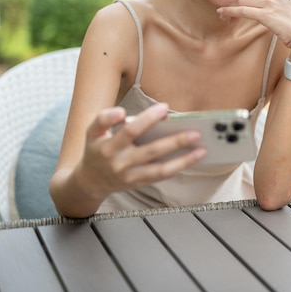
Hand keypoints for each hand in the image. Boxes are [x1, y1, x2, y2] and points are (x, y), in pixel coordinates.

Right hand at [75, 103, 206, 199]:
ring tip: (201, 149)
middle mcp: (121, 162)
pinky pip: (160, 177)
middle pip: (151, 150)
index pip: (130, 130)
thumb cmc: (95, 149)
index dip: (147, 119)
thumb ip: (104, 119)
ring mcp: (131, 176)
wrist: (89, 182)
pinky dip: (177, 168)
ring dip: (183, 159)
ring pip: (160, 169)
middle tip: (196, 131)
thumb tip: (122, 113)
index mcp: (109, 146)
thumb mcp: (92, 132)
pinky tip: (191, 159)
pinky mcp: (138, 183)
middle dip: (175, 140)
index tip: (164, 107)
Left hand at [216, 0, 290, 60]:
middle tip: (224, 14)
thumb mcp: (282, 8)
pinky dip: (230, 11)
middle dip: (234, 5)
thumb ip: (268, 1)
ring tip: (222, 16)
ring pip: (242, 2)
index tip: (235, 11)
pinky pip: (243, 10)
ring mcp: (271, 2)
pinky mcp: (266, 13)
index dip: (242, 3)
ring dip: (230, 10)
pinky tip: (223, 14)